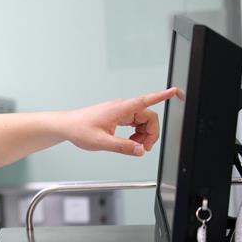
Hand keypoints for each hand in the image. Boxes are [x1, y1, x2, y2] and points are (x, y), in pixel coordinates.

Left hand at [63, 87, 177, 156]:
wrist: (67, 126)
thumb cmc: (79, 129)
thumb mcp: (101, 142)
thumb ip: (123, 147)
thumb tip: (139, 150)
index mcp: (120, 109)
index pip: (146, 100)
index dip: (161, 96)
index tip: (174, 91)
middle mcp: (122, 108)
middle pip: (148, 117)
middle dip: (151, 133)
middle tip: (143, 148)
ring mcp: (120, 111)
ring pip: (143, 121)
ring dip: (144, 134)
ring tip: (134, 146)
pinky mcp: (118, 116)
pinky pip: (135, 123)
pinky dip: (137, 133)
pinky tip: (130, 141)